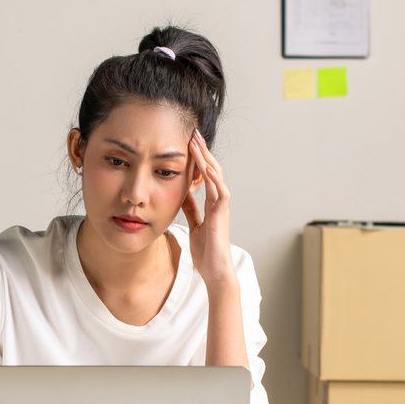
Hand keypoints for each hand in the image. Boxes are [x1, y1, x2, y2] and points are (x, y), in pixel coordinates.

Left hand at [182, 133, 235, 288]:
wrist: (215, 270)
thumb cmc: (206, 250)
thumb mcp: (194, 223)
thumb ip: (191, 207)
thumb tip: (182, 193)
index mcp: (211, 203)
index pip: (204, 174)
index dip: (197, 158)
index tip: (188, 141)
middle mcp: (218, 202)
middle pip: (211, 170)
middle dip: (202, 151)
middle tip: (193, 132)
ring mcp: (221, 207)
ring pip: (216, 177)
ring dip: (206, 159)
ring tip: (197, 142)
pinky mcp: (222, 216)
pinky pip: (220, 193)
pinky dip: (214, 179)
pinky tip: (206, 167)